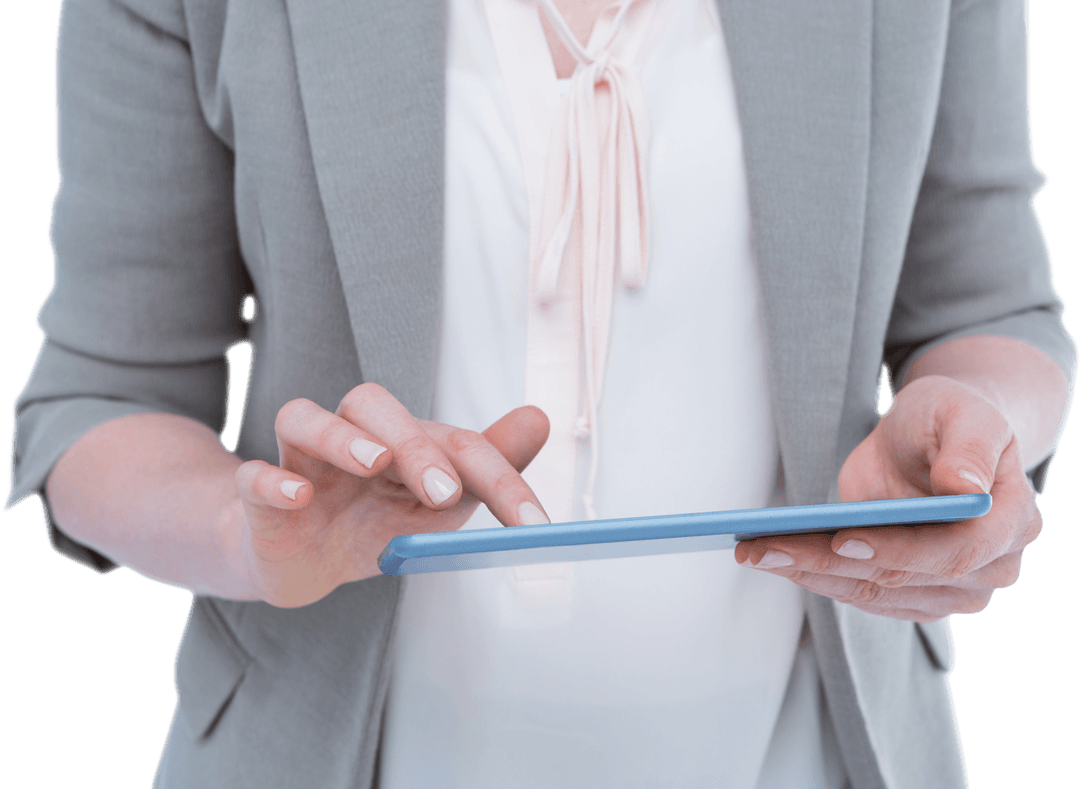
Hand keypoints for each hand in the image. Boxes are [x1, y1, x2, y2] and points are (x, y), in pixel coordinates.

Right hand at [233, 383, 549, 607]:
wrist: (303, 561)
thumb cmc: (373, 524)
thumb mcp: (437, 509)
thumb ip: (486, 471)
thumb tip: (540, 418)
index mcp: (406, 443)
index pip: (455, 443)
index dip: (500, 479)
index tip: (534, 523)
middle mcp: (353, 437)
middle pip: (375, 409)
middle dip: (415, 446)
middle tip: (445, 493)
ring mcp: (302, 461)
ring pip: (305, 418)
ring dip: (342, 437)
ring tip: (375, 464)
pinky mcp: (259, 494)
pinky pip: (253, 476)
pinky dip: (272, 481)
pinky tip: (297, 494)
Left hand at [734, 375, 1042, 621]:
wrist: (937, 439)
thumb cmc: (951, 419)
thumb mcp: (962, 411)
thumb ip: (970, 448)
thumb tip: (965, 487)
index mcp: (1012, 521)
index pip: (955, 551)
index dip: (898, 550)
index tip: (844, 540)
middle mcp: (991, 568)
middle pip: (902, 580)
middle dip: (827, 563)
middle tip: (765, 547)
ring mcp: (955, 590)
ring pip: (875, 594)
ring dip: (811, 575)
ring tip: (756, 551)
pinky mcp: (916, 595)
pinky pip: (864, 597)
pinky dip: (818, 578)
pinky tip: (776, 558)